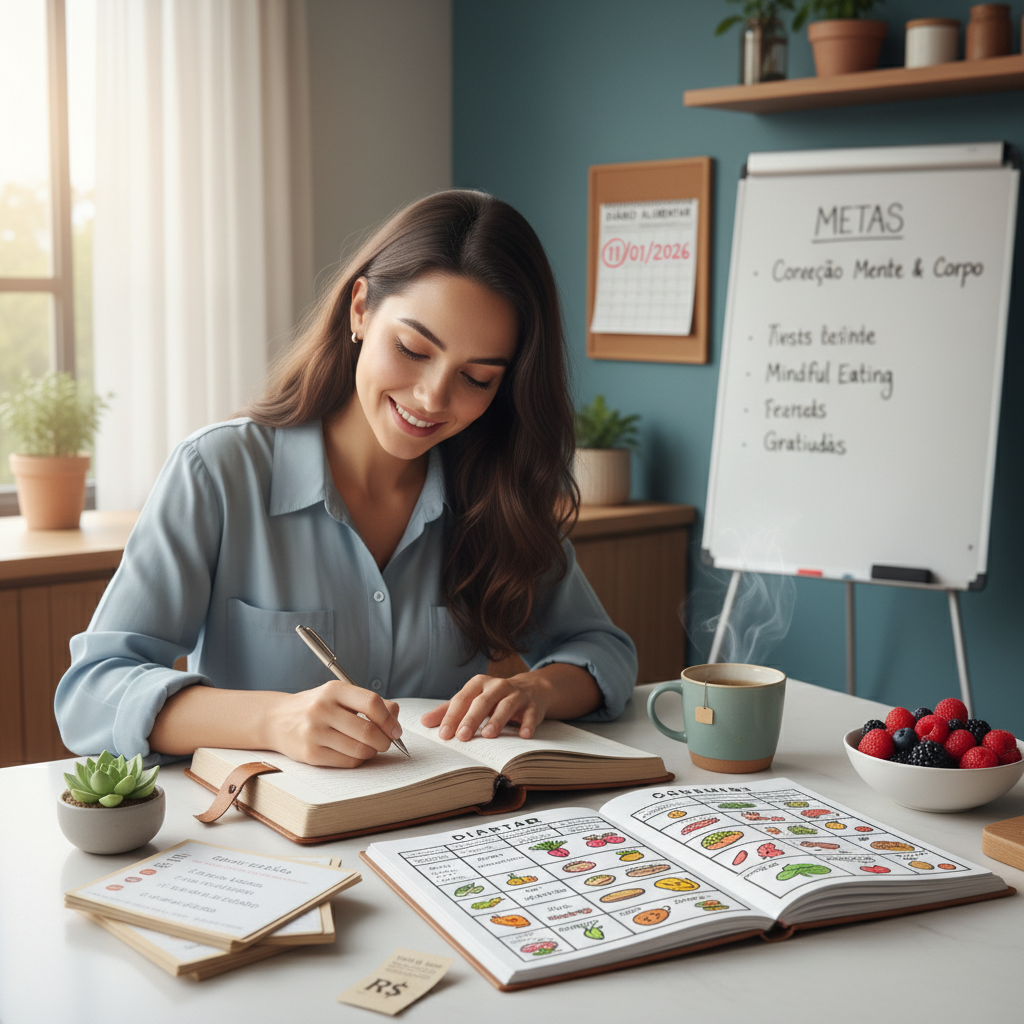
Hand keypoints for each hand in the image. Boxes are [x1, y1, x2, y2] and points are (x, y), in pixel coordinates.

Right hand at [266, 679, 402, 766]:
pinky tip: (354, 754)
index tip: (395, 729)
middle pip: (368, 730)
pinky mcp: (310, 753)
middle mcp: (322, 709)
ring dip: (372, 752)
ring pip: (359, 750)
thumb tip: (395, 717)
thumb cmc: (316, 707)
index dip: (389, 719)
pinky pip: (346, 762)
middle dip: (384, 740)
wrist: (277, 719)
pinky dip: (357, 760)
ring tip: (370, 748)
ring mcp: (314, 732)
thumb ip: (369, 703)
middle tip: (386, 742)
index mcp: (334, 690)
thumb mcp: (340, 696)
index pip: (371, 703)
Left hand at [419, 671, 561, 740]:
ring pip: (506, 705)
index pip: (462, 699)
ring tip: (488, 735)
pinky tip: (523, 735)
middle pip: (483, 702)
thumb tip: (424, 722)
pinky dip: (527, 724)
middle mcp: (497, 686)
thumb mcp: (472, 699)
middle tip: (461, 736)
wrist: (531, 689)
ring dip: (497, 720)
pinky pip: (530, 714)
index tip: (443, 734)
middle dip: (471, 719)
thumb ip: (449, 710)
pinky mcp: (533, 705)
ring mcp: (517, 695)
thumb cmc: (494, 698)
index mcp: (479, 684)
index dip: (452, 716)